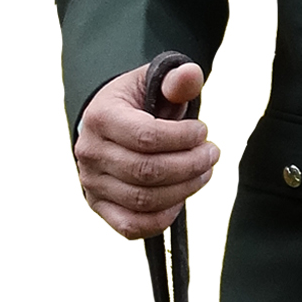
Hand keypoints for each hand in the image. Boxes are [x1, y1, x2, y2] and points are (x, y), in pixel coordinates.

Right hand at [77, 61, 216, 237]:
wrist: (110, 127)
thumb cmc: (139, 103)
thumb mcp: (154, 83)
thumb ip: (176, 80)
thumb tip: (191, 75)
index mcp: (100, 117)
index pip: (146, 137)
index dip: (183, 138)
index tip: (203, 131)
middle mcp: (89, 152)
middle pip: (147, 172)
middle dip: (190, 165)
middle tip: (212, 154)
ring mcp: (91, 183)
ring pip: (144, 200)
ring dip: (184, 189)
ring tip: (203, 172)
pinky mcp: (99, 207)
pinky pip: (131, 226)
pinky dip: (162, 219)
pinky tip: (180, 198)